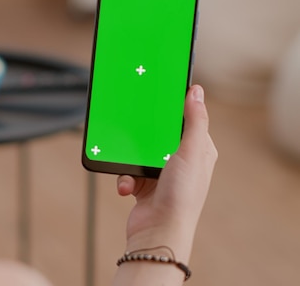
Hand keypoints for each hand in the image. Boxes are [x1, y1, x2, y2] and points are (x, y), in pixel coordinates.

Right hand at [116, 85, 217, 259]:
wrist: (159, 232)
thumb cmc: (182, 196)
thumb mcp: (191, 152)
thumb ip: (195, 121)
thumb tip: (196, 91)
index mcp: (199, 151)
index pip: (187, 120)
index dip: (174, 107)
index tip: (157, 93)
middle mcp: (181, 161)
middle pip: (159, 134)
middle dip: (144, 134)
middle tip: (134, 124)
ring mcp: (162, 174)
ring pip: (139, 151)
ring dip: (130, 160)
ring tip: (130, 167)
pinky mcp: (144, 185)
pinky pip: (129, 170)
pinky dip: (124, 178)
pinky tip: (127, 187)